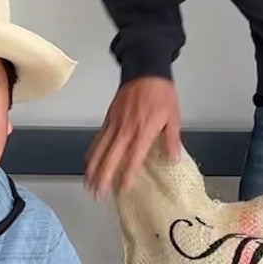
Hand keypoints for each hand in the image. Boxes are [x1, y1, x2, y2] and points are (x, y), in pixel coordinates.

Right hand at [85, 77, 182, 197]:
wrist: (146, 70)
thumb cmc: (161, 93)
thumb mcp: (173, 116)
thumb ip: (172, 139)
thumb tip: (173, 158)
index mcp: (144, 132)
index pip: (133, 159)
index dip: (126, 175)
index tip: (121, 189)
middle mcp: (126, 130)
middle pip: (111, 158)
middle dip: (103, 177)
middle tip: (98, 194)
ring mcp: (115, 124)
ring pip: (100, 150)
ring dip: (94, 168)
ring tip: (89, 184)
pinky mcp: (109, 118)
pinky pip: (98, 138)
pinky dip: (92, 151)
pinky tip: (89, 162)